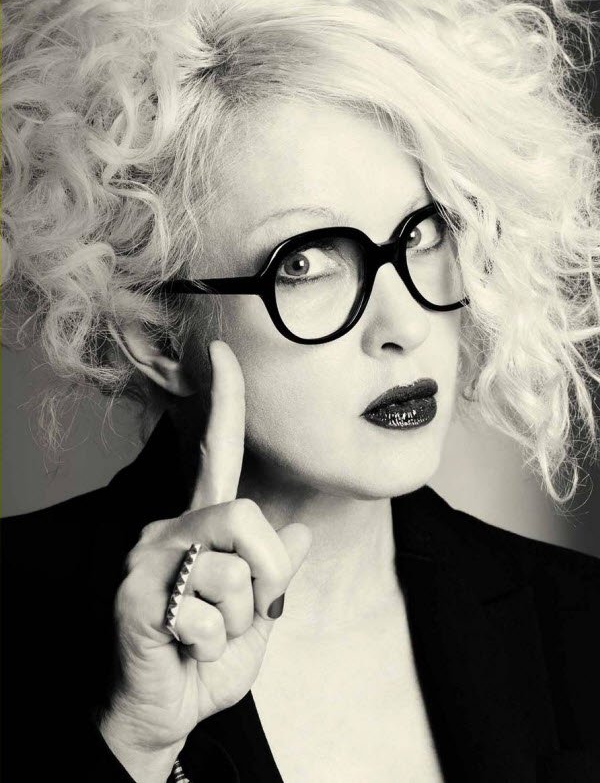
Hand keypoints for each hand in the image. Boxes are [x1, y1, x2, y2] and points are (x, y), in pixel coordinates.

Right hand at [100, 340, 311, 780]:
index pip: (217, 453)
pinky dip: (213, 647)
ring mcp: (149, 558)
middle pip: (245, 517)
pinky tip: (186, 650)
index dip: (224, 402)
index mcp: (203, 524)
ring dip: (237, 621)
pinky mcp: (136, 594)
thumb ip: (274, 573)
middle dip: (264, 575)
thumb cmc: (207, 659)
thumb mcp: (256, 615)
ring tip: (208, 635)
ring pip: (232, 572)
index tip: (222, 351)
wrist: (166, 712)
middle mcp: (171, 527)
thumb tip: (301, 532)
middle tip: (245, 612)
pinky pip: (206, 613)